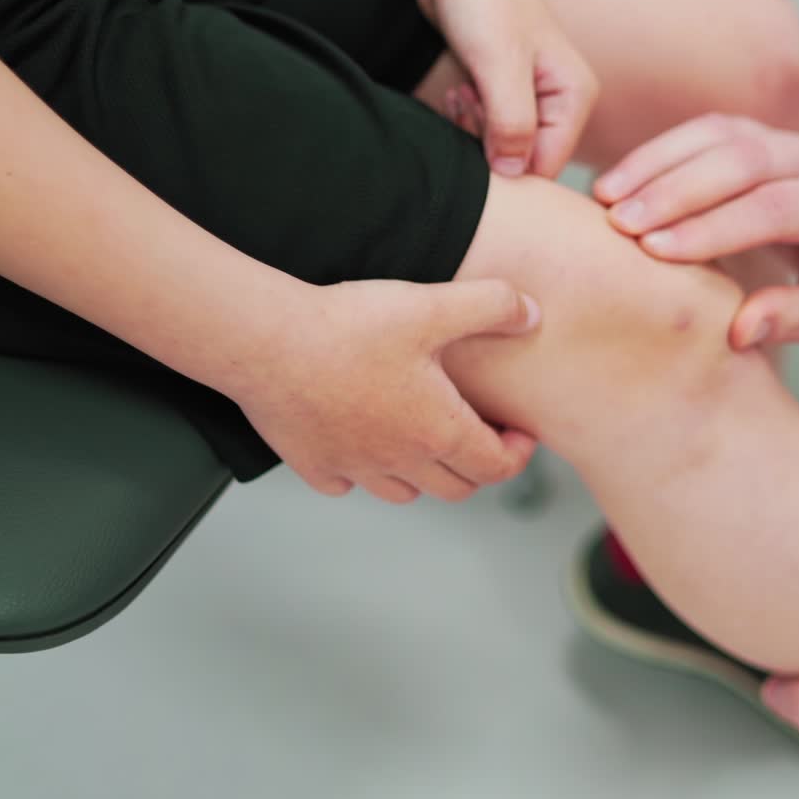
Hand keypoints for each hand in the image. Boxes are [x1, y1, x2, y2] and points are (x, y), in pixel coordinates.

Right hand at [230, 279, 540, 502]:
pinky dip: (363, 472)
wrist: (266, 342)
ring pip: (404, 492)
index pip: (497, 467)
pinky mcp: (312, 464)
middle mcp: (398, 461)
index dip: (518, 453)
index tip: (519, 432)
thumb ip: (493, 306)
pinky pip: (347, 484)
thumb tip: (531, 314)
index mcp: (437, 431)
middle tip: (481, 434)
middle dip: (478, 465)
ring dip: (425, 474)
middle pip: (456, 489)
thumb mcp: (434, 305)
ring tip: (426, 438)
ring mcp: (353, 467)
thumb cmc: (347, 328)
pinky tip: (362, 439)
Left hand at [416, 0, 598, 178]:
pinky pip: (485, 127)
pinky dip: (466, 116)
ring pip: (500, 145)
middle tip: (467, 102)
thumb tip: (512, 173)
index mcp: (575, 94)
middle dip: (487, 142)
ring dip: (472, 127)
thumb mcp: (498, 65)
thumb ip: (511, 125)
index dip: (507, 164)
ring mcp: (531, 96)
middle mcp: (560, 99)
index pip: (547, 164)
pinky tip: (457, 89)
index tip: (477, 131)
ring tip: (461, 91)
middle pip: (523, 157)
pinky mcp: (503, 90)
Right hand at [594, 116, 798, 348]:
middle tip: (619, 225)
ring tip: (606, 199)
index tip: (656, 252)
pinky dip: (660, 154)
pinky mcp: (763, 134)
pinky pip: (707, 131)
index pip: (776, 206)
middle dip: (674, 190)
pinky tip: (622, 182)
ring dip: (657, 163)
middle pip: (742, 158)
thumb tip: (737, 330)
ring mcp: (794, 138)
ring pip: (718, 133)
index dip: (713, 227)